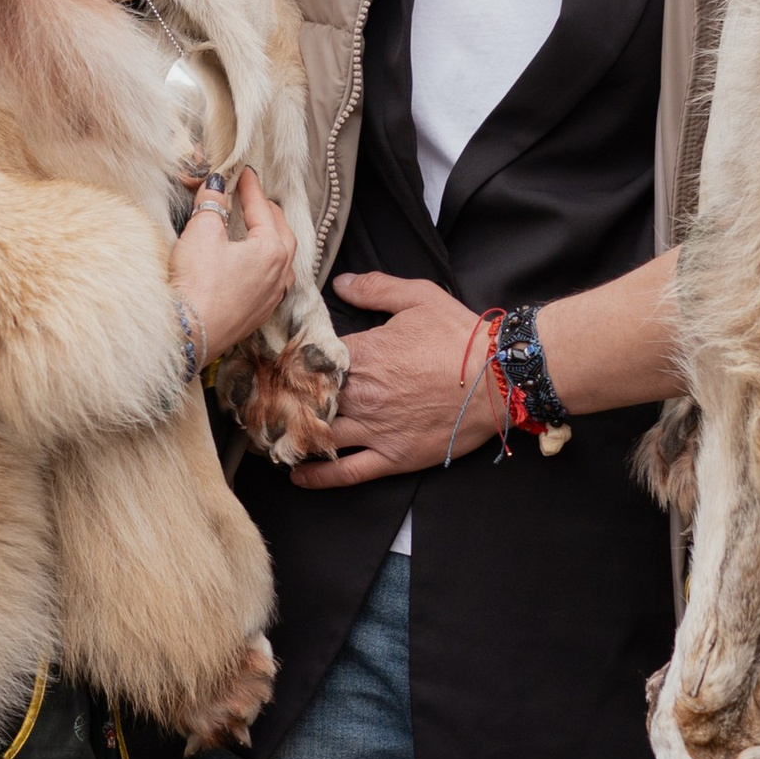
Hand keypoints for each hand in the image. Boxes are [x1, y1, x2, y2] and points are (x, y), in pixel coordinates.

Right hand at [171, 167, 297, 360]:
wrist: (188, 335)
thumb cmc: (197, 285)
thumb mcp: (202, 233)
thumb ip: (212, 205)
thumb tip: (215, 186)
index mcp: (272, 249)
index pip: (262, 207)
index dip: (249, 186)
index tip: (242, 172)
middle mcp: (280, 274)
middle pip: (282, 232)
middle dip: (268, 211)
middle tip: (253, 197)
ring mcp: (271, 297)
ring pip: (283, 259)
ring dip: (273, 239)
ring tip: (260, 227)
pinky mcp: (258, 314)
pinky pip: (273, 282)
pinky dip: (268, 265)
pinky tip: (256, 266)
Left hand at [289, 270, 503, 486]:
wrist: (500, 378)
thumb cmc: (462, 337)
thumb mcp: (419, 297)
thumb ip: (375, 288)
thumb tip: (340, 282)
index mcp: (364, 354)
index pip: (309, 360)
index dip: (288, 363)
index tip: (271, 365)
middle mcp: (362, 394)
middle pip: (306, 400)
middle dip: (282, 401)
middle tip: (259, 403)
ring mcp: (375, 428)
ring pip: (319, 437)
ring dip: (291, 437)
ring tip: (269, 437)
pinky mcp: (393, 456)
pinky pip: (346, 472)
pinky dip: (318, 476)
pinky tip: (297, 473)